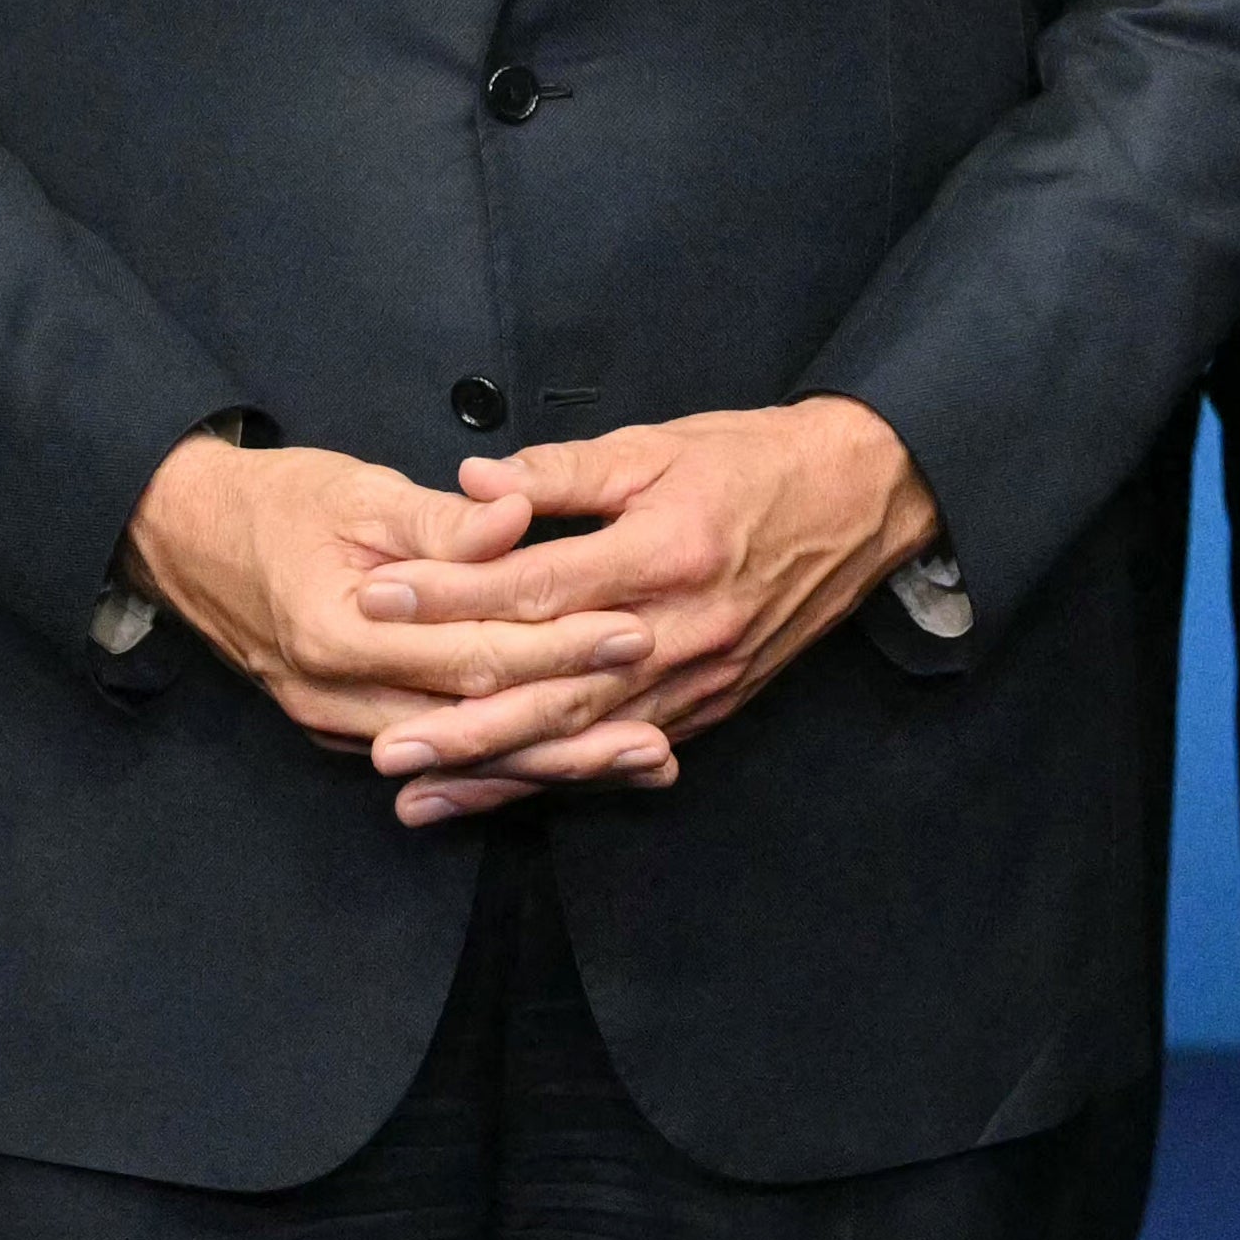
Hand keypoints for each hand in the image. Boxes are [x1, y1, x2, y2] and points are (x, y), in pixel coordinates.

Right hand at [126, 434, 652, 800]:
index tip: (633, 630)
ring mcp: (336, 722)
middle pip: (477, 725)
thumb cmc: (277, 504)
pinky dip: (505, 763)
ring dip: (553, 762)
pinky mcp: (344, 728)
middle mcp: (338, 695)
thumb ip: (443, 522)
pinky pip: (436, 756)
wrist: (185, 539)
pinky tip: (568, 765)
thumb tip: (518, 517)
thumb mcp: (360, 493)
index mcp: (342, 631)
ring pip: (462, 755)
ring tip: (638, 763)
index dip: (557, 645)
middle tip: (658, 736)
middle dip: (574, 731)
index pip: (473, 651)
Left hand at [380, 400, 948, 812]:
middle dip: (464, 723)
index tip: (377, 598)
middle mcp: (681, 627)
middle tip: (384, 746)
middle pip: (556, 687)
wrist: (862, 499)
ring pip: (587, 736)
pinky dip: (562, 778)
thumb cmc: (754, 462)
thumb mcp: (658, 444)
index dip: (451, 595)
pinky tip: (505, 795)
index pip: (537, 584)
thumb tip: (472, 481)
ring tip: (420, 793)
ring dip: (501, 771)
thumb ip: (563, 470)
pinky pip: (626, 751)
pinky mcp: (713, 704)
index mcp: (663, 551)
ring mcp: (700, 677)